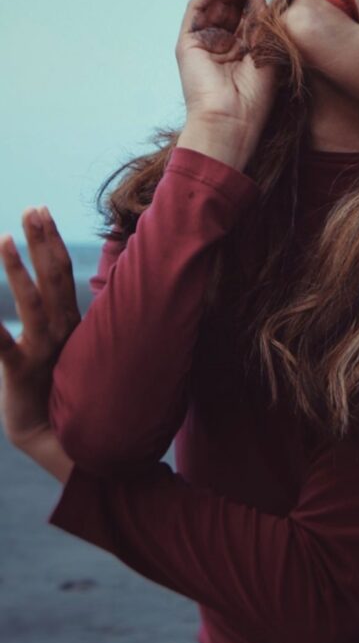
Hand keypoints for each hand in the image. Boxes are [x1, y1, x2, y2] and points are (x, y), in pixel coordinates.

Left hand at [0, 207, 80, 451]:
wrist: (50, 435)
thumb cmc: (52, 386)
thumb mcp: (56, 343)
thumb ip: (53, 314)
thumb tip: (48, 286)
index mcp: (68, 320)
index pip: (61, 271)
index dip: (50, 239)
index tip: (40, 210)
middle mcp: (62, 329)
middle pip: (54, 276)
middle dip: (42, 240)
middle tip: (31, 208)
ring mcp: (44, 350)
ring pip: (33, 302)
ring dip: (18, 269)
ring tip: (4, 239)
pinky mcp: (21, 372)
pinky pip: (4, 348)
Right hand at [175, 0, 284, 136]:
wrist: (231, 123)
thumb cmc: (254, 99)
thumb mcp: (266, 53)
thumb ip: (262, 22)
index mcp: (243, 47)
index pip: (252, 8)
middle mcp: (222, 41)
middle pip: (235, 0)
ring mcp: (204, 40)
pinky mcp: (188, 41)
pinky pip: (199, 6)